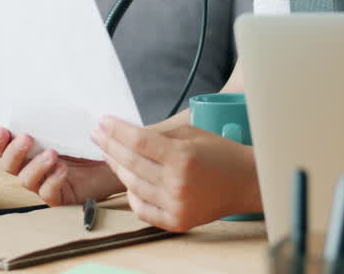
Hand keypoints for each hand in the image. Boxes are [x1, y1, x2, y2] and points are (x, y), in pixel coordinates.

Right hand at [0, 126, 123, 205]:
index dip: (0, 139)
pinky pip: (47, 194)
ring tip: (52, 154)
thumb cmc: (97, 137)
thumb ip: (57, 114)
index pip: (6, 144)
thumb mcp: (75, 122)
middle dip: (14, 152)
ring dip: (35, 166)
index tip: (3, 129)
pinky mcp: (61, 196)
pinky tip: (62, 170)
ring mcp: (47, 181)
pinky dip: (52, 181)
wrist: (121, 155)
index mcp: (34, 145)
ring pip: (25, 180)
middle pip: (9, 165)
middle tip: (27, 139)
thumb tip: (46, 95)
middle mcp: (35, 164)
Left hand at [90, 115, 260, 231]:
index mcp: (183, 156)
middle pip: (131, 163)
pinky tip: (125, 179)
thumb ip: (158, 134)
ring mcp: (176, 205)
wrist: (246, 183)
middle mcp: (177, 183)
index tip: (102, 121)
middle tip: (96, 133)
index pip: (139, 141)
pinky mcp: (176, 221)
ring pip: (132, 185)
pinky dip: (131, 194)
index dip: (117, 130)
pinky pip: (142, 209)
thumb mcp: (191, 133)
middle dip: (110, 145)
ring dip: (116, 168)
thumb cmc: (220, 153)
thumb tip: (126, 133)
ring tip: (108, 153)